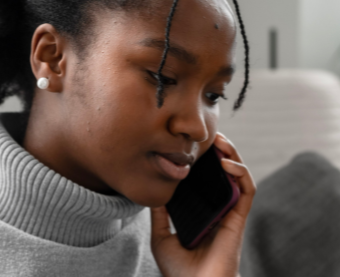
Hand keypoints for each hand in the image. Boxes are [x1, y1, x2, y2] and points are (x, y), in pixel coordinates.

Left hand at [150, 133, 255, 276]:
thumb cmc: (179, 271)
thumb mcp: (161, 237)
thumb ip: (160, 214)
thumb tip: (153, 192)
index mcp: (201, 213)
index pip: (205, 181)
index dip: (202, 162)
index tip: (191, 146)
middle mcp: (217, 210)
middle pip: (223, 174)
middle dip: (219, 152)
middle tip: (209, 136)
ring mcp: (229, 213)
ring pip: (238, 177)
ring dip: (233, 156)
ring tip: (221, 140)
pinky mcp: (238, 219)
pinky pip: (246, 191)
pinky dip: (241, 174)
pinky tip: (227, 163)